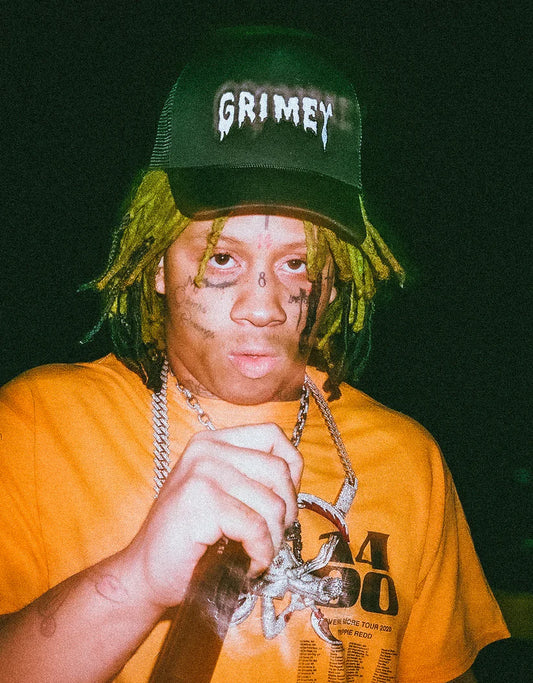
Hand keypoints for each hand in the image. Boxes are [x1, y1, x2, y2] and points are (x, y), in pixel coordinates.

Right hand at [124, 423, 302, 609]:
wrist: (144, 573)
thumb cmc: (188, 539)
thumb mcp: (220, 493)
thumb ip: (250, 477)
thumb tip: (294, 480)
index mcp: (212, 442)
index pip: (273, 435)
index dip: (291, 470)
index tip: (284, 501)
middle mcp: (207, 450)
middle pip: (278, 470)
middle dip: (286, 511)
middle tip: (271, 537)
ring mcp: (203, 472)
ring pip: (272, 502)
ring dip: (273, 538)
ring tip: (257, 552)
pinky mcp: (201, 501)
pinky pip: (256, 527)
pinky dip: (261, 552)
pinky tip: (249, 564)